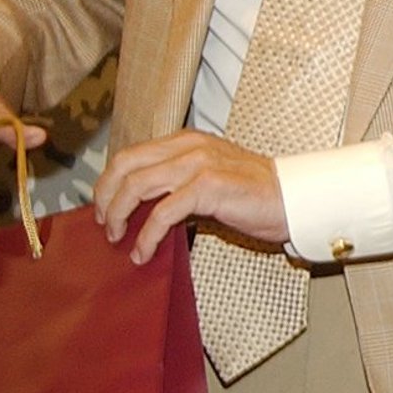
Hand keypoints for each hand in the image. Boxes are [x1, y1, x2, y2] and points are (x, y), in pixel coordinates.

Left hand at [93, 129, 287, 265]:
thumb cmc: (252, 194)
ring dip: (119, 216)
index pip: (130, 154)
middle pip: (125, 165)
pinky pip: (162, 212)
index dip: (108, 181)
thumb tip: (141, 210)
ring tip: (118, 239)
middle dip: (105, 197)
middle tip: (105, 224)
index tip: (102, 207)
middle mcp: (188, 146)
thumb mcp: (207, 179)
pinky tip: (144, 252)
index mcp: (185, 141)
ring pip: (137, 186)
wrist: (291, 198)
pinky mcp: (208, 187)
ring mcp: (198, 164)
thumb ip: (176, 185)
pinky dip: (146, 236)